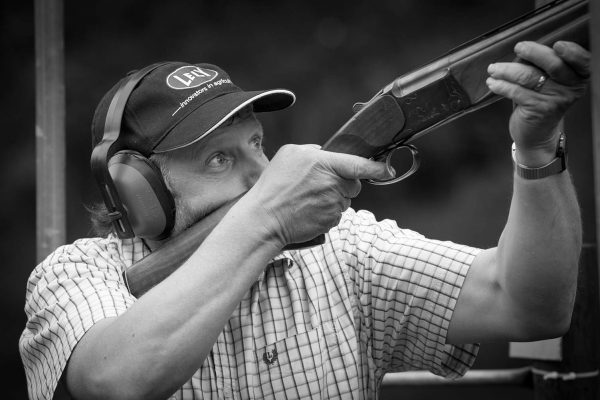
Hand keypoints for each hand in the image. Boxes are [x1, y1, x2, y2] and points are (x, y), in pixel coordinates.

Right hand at [242, 144, 392, 246]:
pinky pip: (336, 214)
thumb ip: (312, 150)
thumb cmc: (273, 186)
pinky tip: (308, 211)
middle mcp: (333, 184)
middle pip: (353, 184)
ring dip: (333, 199)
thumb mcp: (289, 154)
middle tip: (319, 185)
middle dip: (343, 184)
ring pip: (345, 200)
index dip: (377, 167)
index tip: (388, 169)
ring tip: (308, 199)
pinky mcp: (330, 221)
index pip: (358, 164)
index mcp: (325, 164)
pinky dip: (326, 213)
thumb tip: (324, 152)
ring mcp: (333, 205)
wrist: (264, 219)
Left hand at [486, 41, 588, 164]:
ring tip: (493, 69)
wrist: (537, 136)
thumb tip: (523, 51)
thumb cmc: (540, 103)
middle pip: (553, 64)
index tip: (557, 44)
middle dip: (534, 53)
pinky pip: (516, 91)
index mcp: (577, 78)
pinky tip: (492, 83)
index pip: (581, 61)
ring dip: (507, 70)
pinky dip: (501, 85)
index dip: (572, 52)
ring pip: (529, 77)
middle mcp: (570, 89)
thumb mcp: (549, 83)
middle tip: (519, 47)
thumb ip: (543, 67)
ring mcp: (554, 100)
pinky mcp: (537, 110)